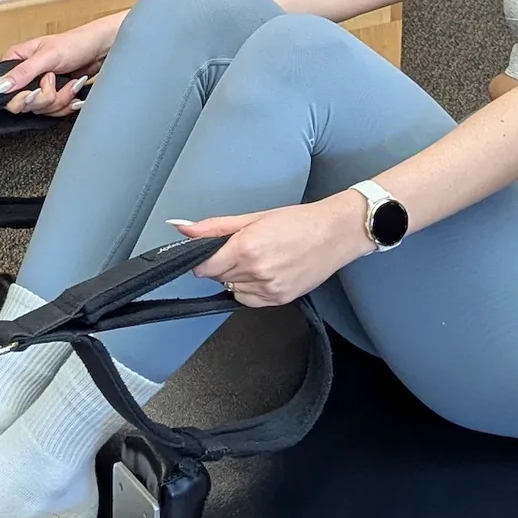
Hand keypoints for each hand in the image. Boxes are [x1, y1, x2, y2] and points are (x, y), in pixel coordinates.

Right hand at [0, 16, 122, 115]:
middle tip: (55, 81)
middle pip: (25, 105)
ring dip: (61, 98)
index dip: (24, 96)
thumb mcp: (47, 57)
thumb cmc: (75, 43)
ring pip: (42, 110)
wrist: (100, 49)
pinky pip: (54, 111)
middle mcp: (24, 76)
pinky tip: (73, 88)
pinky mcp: (52, 95)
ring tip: (70, 81)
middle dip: (47, 97)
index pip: (6, 92)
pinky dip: (67, 102)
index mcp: (15, 61)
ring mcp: (39, 87)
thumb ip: (22, 73)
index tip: (40, 88)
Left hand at [177, 199, 363, 309]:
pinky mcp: (280, 299)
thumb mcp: (253, 217)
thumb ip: (215, 227)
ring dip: (237, 276)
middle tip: (243, 248)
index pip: (204, 266)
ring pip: (233, 288)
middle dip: (222, 264)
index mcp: (245, 248)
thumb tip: (183, 228)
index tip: (210, 252)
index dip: (203, 259)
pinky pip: (249, 299)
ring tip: (259, 258)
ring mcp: (268, 288)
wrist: (334, 233)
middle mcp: (255, 271)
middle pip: (218, 276)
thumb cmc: (298, 221)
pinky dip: (250, 289)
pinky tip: (264, 272)